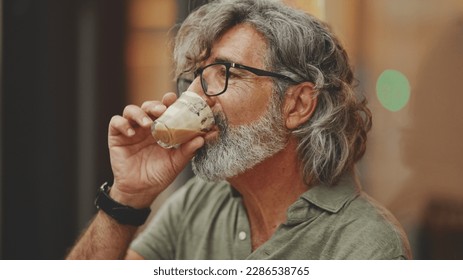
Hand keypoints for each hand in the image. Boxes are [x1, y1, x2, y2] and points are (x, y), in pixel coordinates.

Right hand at [107, 92, 203, 207]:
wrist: (141, 191)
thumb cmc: (159, 175)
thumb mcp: (176, 163)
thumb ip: (188, 150)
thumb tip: (202, 138)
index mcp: (161, 129)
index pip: (165, 110)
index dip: (169, 102)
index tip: (175, 98)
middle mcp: (146, 126)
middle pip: (148, 106)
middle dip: (155, 105)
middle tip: (163, 109)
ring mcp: (131, 130)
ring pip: (131, 110)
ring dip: (140, 114)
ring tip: (148, 124)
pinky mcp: (117, 136)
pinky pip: (116, 122)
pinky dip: (123, 124)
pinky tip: (131, 133)